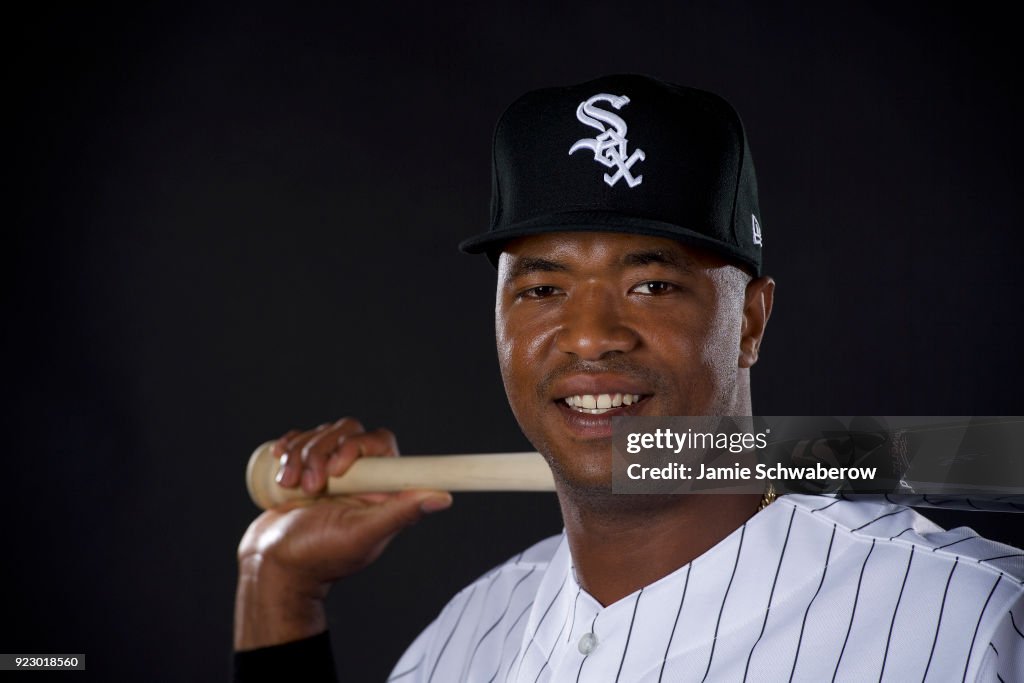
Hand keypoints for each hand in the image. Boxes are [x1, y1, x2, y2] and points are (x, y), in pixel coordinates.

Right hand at [234, 418, 451, 649]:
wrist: (273, 565)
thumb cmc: (317, 557)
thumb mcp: (361, 535)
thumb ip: (400, 514)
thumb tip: (444, 498)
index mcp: (380, 488)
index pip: (379, 442)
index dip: (356, 446)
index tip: (337, 470)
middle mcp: (359, 476)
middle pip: (346, 431)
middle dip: (320, 454)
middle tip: (310, 488)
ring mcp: (330, 470)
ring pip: (320, 434)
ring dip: (299, 456)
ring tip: (289, 488)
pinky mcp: (304, 467)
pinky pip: (299, 438)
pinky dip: (287, 447)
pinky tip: (279, 464)